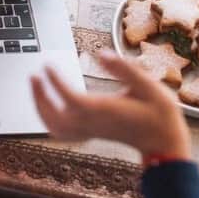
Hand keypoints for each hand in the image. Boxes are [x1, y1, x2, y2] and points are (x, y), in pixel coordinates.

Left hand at [31, 51, 190, 159]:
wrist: (164, 143)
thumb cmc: (159, 114)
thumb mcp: (149, 86)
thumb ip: (125, 69)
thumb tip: (101, 54)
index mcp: (105, 111)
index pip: (70, 98)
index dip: (55, 83)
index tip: (47, 66)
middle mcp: (93, 123)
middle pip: (54, 116)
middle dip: (40, 96)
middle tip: (34, 76)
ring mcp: (90, 131)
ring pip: (54, 126)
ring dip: (41, 107)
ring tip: (36, 85)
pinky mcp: (90, 134)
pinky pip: (61, 132)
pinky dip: (48, 120)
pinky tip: (47, 105)